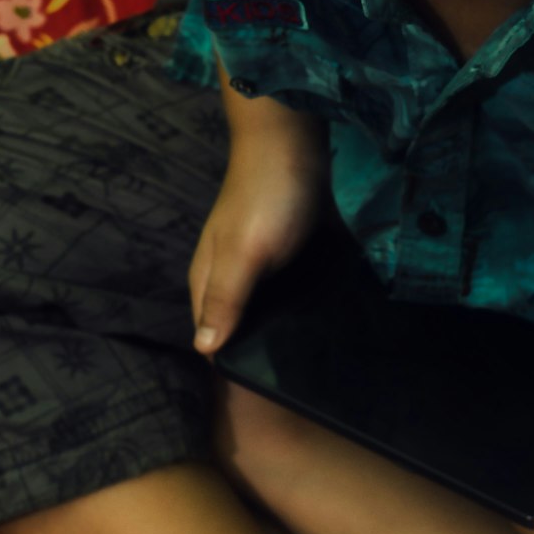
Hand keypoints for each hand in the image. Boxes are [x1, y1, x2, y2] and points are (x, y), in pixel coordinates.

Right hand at [188, 128, 325, 355]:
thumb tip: (203, 351)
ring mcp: (260, 259)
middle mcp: (231, 274)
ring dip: (289, 326)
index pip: (212, 339)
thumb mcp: (243, 253)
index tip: (267, 394)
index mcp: (210, 280)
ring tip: (325, 355)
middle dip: (265, 348)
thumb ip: (225, 299)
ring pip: (269, 306)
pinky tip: (330, 315)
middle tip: (306, 377)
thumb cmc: (266, 199)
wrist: (293, 140)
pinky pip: (293, 285)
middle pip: (242, 324)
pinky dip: (306, 300)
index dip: (233, 365)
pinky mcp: (287, 247)